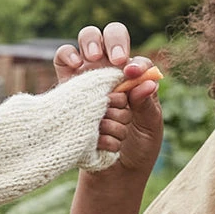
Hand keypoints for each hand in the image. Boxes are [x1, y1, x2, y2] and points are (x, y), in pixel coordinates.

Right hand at [54, 23, 163, 173]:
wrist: (110, 176)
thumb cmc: (136, 151)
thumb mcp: (150, 128)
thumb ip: (147, 104)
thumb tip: (143, 81)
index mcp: (137, 82)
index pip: (137, 61)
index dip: (136, 64)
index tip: (132, 74)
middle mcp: (114, 75)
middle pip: (113, 37)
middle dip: (115, 41)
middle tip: (116, 60)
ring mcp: (90, 78)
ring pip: (88, 41)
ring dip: (91, 44)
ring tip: (91, 58)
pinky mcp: (68, 86)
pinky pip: (64, 59)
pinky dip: (69, 55)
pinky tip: (77, 65)